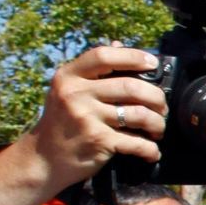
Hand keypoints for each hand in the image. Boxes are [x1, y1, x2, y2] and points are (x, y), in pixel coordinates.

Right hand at [24, 45, 167, 188]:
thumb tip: (119, 45)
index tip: (152, 63)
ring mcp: (87, 118)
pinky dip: (151, 149)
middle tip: (162, 107)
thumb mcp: (68, 91)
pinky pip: (138, 143)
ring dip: (158, 124)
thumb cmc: (63, 122)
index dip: (133, 57)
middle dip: (157, 98)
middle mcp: (76, 94)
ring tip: (157, 128)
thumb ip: (93, 71)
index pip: (103, 56)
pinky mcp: (98, 141)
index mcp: (69, 76)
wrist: (44, 159)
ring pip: (140, 114)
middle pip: (131, 86)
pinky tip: (151, 151)